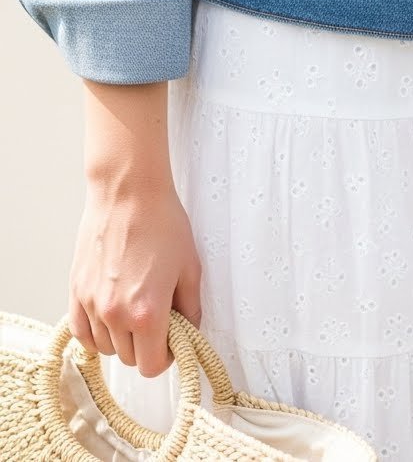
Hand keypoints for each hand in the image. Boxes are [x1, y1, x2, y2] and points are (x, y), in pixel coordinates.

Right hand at [68, 175, 201, 376]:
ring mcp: (92, 303)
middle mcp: (116, 314)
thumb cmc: (162, 222)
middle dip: (145, 345)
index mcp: (148, 313)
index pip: (152, 366)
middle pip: (129, 359)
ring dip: (121, 338)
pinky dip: (95, 332)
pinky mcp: (76, 290)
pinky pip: (82, 332)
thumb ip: (191, 309)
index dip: (166, 356)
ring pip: (106, 347)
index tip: (171, 340)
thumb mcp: (190, 267)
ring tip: (133, 308)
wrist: (128, 192)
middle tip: (156, 318)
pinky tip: (109, 316)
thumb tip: (187, 334)